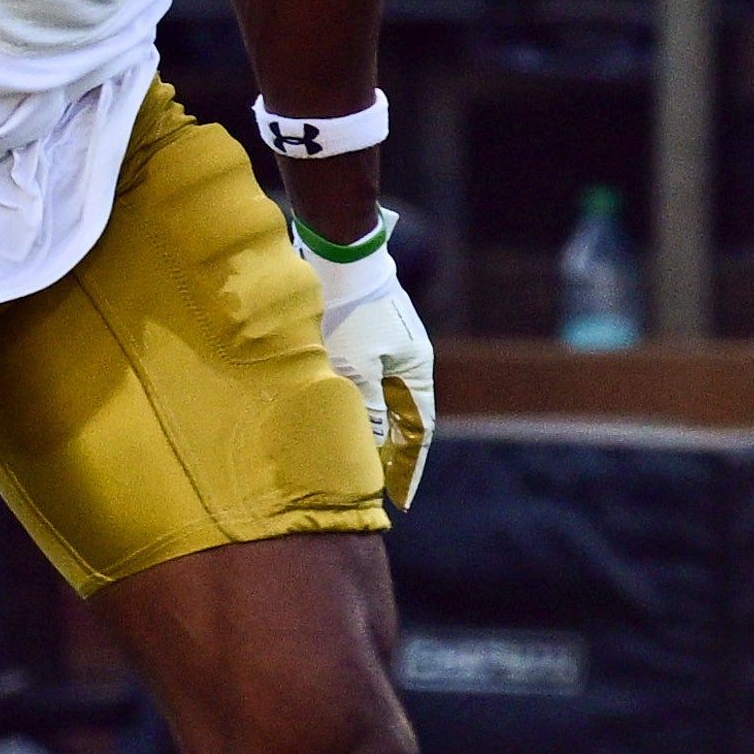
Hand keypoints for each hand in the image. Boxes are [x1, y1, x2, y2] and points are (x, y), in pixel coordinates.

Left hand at [298, 221, 436, 509]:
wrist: (335, 253)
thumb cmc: (347, 313)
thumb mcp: (356, 369)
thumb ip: (365, 411)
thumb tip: (372, 449)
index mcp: (415, 369)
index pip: (418, 432)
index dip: (409, 468)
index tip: (401, 500)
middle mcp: (406, 359)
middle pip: (402, 419)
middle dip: (389, 455)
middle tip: (375, 489)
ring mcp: (386, 345)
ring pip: (379, 400)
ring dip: (368, 430)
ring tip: (353, 462)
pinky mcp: (361, 333)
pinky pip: (363, 382)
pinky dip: (354, 405)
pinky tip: (334, 418)